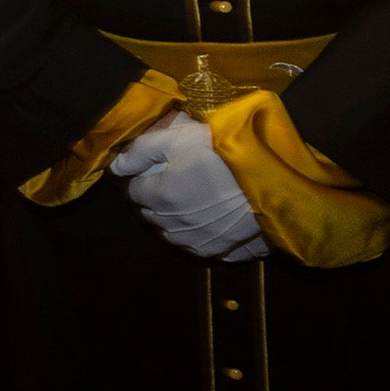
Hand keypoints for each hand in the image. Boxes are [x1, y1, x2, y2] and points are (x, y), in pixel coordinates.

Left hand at [110, 111, 269, 261]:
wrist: (273, 179)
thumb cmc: (224, 153)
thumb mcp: (179, 139)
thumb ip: (142, 150)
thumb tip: (115, 165)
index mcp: (160, 197)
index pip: (133, 192)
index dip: (141, 179)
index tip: (153, 170)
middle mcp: (173, 225)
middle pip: (151, 214)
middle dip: (155, 200)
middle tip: (173, 181)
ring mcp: (199, 242)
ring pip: (173, 234)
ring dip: (175, 220)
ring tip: (191, 201)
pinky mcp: (223, 251)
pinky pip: (202, 247)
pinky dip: (200, 236)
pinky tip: (211, 221)